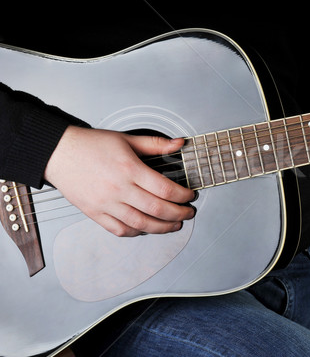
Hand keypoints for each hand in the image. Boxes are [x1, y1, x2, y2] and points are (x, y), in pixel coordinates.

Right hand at [44, 126, 195, 236]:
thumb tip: (179, 144)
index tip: (190, 196)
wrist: (57, 152)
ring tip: (174, 225)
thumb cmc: (91, 145)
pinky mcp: (94, 213)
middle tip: (188, 213)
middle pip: (157, 209)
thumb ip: (155, 144)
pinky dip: (137, 232)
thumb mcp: (126, 139)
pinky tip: (147, 228)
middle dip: (178, 214)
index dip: (183, 196)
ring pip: (141, 224)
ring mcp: (105, 203)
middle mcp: (118, 189)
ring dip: (162, 228)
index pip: (165, 189)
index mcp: (129, 169)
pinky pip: (119, 229)